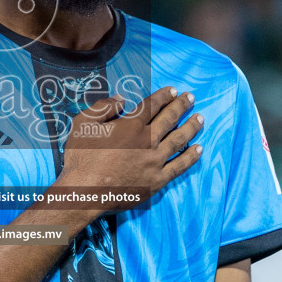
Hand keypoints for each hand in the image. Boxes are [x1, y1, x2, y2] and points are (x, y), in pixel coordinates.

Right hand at [56, 87, 204, 210]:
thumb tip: (121, 100)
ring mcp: (155, 161)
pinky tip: (199, 149)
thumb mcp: (83, 123)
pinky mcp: (157, 180)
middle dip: (181, 106)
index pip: (152, 105)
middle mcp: (148, 140)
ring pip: (179, 140)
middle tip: (191, 98)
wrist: (85, 191)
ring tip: (200, 118)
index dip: (164, 95)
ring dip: (191, 127)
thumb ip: (103, 107)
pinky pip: (179, 166)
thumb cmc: (81, 157)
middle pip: (169, 118)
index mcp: (131, 125)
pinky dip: (191, 157)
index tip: (173, 90)